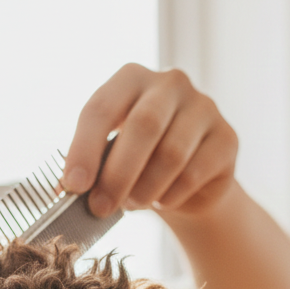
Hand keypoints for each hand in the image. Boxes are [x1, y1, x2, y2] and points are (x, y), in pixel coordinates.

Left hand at [62, 63, 238, 218]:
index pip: (102, 107)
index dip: (84, 148)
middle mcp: (170, 84)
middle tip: (100, 207)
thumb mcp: (106, 162)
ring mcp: (203, 107)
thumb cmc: (136, 166)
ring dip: (144, 189)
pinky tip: (162, 200)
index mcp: (130, 80)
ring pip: (171, 153)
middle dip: (117, 174)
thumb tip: (63, 190)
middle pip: (143, 126)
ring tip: (131, 203)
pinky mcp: (226, 138)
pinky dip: (171, 195)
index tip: (74, 186)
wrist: (186, 185)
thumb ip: (87, 169)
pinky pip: (195, 172)